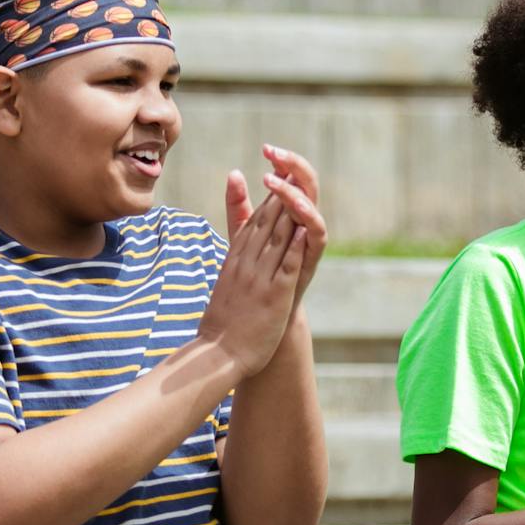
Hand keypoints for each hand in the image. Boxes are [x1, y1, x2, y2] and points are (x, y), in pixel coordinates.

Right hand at [198, 179, 305, 379]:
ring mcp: (260, 278)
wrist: (217, 354)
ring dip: (291, 211)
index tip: (279, 179)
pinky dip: (298, 246)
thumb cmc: (220, 325)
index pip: (253, 223)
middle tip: (293, 170)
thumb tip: (228, 248)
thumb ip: (228, 262)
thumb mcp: (222, 284)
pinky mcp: (274, 295)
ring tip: (302, 188)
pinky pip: (287, 265)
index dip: (268, 199)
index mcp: (234, 261)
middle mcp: (246, 264)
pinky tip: (307, 228)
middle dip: (281, 194)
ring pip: (278, 237)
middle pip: (266, 222)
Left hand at [254, 143, 326, 308]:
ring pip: (312, 208)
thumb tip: (235, 173)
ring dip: (297, 193)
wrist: (263, 312)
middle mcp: (303, 222)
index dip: (282, 162)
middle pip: (307, 186)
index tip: (266, 148)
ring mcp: (309, 241)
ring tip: (279, 183)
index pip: (291, 178)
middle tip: (276, 154)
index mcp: (289, 213)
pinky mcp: (311, 259)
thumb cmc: (257, 272)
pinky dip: (309, 222)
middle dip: (293, 167)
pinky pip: (317, 236)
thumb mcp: (243, 235)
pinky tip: (295, 210)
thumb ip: (239, 206)